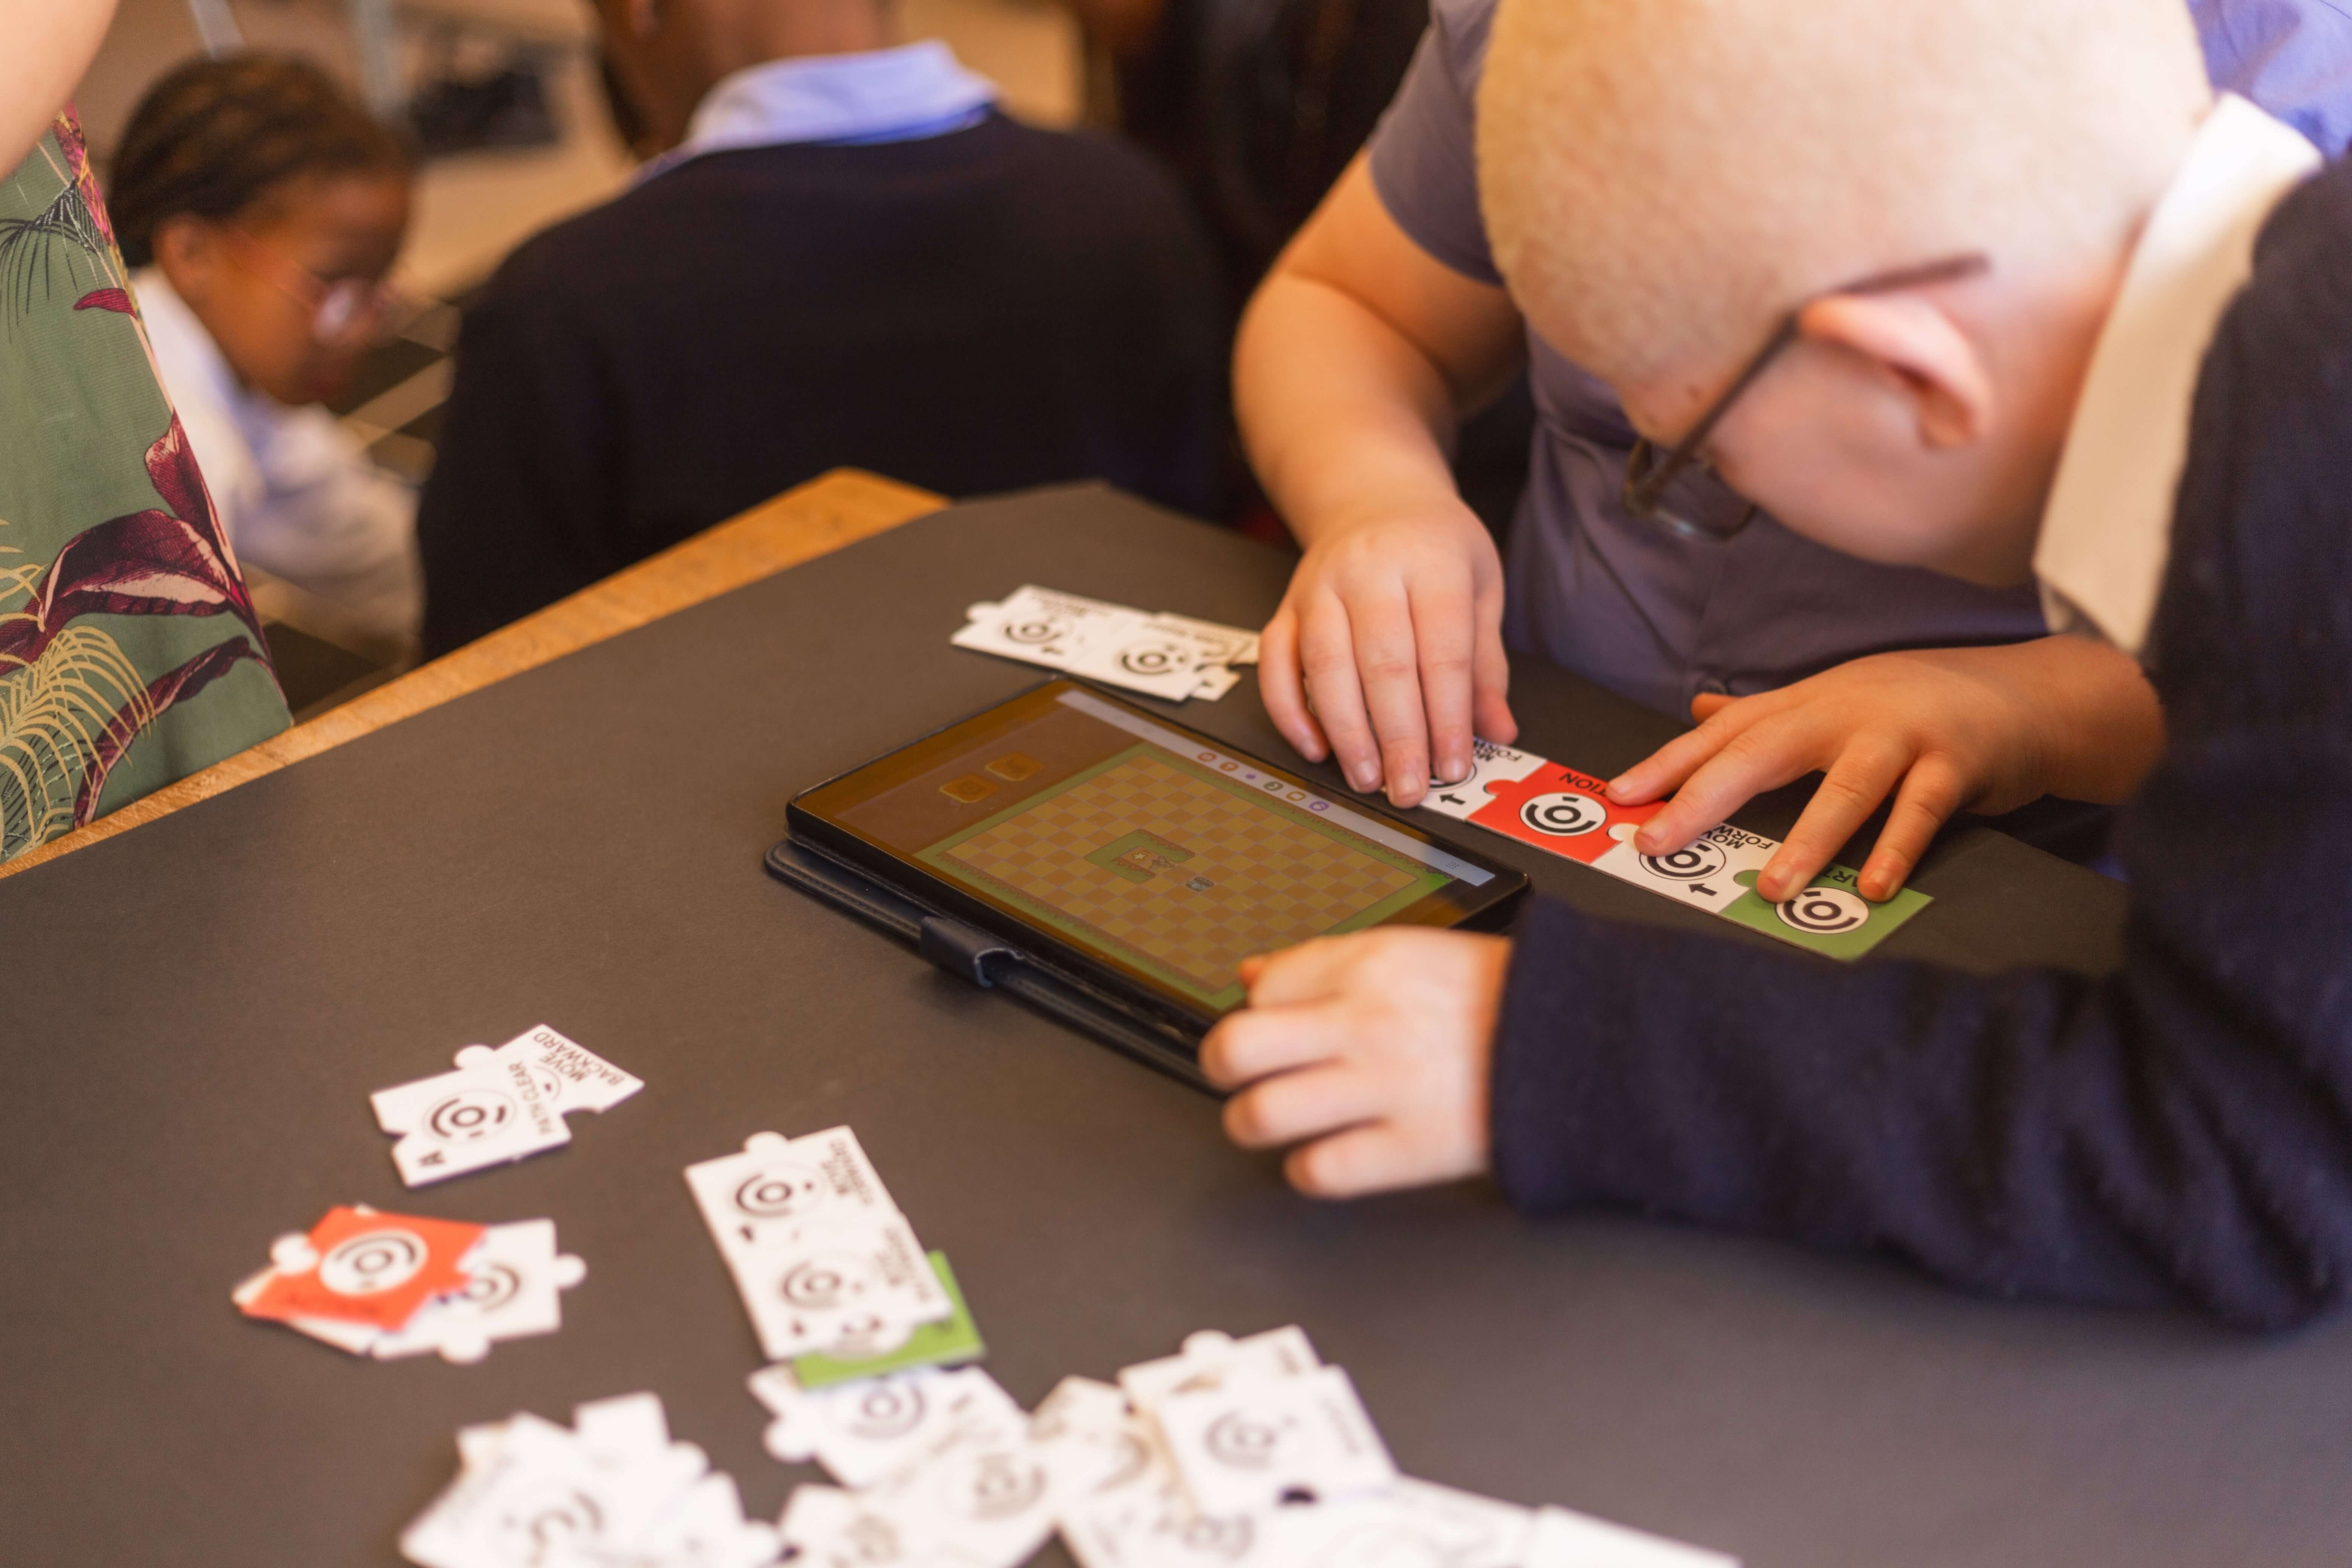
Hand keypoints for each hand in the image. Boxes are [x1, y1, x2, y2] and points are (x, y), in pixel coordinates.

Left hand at [1200, 929, 1509, 1197]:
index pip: (1261, 989)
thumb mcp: (1410, 951)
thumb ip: (1328, 960)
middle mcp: (1366, 1023)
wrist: (1579, 1042)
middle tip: (1236, 1074)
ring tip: (1270, 1118)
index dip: (1258, 1010)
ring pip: (1262, 1114)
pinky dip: (1309, 1170)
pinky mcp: (1410, 1149)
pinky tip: (1323, 1154)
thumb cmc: (1494, 998)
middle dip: (1220, 1065)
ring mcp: (1386, 1088)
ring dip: (1253, 1122)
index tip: (1271, 1027)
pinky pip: (1319, 1171)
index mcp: (1367, 965)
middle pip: (1236, 1047)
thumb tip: (1255, 974)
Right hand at [1259, 500, 1515, 809]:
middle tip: (1410, 789)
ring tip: (1368, 778)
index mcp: (1430, 561)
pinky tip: (1316, 748)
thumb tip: (1498, 731)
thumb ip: (1485, 663)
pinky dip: (1290, 711)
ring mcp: (1319, 588)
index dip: (1449, 716)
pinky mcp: (1285, 607)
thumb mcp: (1479, 586)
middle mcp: (1370, 570)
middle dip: (1399, 737)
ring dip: (1347, 732)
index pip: (1442, 651)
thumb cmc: (1434, 548)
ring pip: (1326, 667)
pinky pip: (1275, 663)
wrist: (1373, 495)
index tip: (1454, 766)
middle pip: (1384, 664)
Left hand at [1605, 637, 2163, 901]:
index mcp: (1807, 702)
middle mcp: (1845, 713)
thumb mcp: (1832, 698)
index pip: (1724, 732)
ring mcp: (1901, 736)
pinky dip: (1896, 850)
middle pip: (1763, 752)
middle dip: (1704, 796)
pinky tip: (1871, 889)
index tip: (1619, 794)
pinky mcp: (1955, 764)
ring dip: (1807, 841)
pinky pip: (1920, 812)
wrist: (2023, 694)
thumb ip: (1765, 713)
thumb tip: (1698, 710)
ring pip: (1844, 788)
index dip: (1669, 762)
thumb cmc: (1912, 704)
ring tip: (1771, 889)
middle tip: (1658, 841)